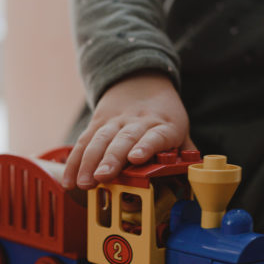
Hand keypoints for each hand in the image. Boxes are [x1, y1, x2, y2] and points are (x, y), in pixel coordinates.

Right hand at [61, 72, 193, 188]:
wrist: (140, 80)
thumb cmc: (163, 116)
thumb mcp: (179, 130)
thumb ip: (184, 154)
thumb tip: (194, 177)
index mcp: (163, 125)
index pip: (155, 135)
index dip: (146, 145)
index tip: (136, 157)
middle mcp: (137, 121)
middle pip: (123, 139)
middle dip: (111, 158)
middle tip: (103, 177)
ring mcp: (115, 121)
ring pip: (100, 140)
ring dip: (89, 162)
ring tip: (84, 183)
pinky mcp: (97, 123)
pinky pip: (84, 142)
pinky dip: (75, 162)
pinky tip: (69, 180)